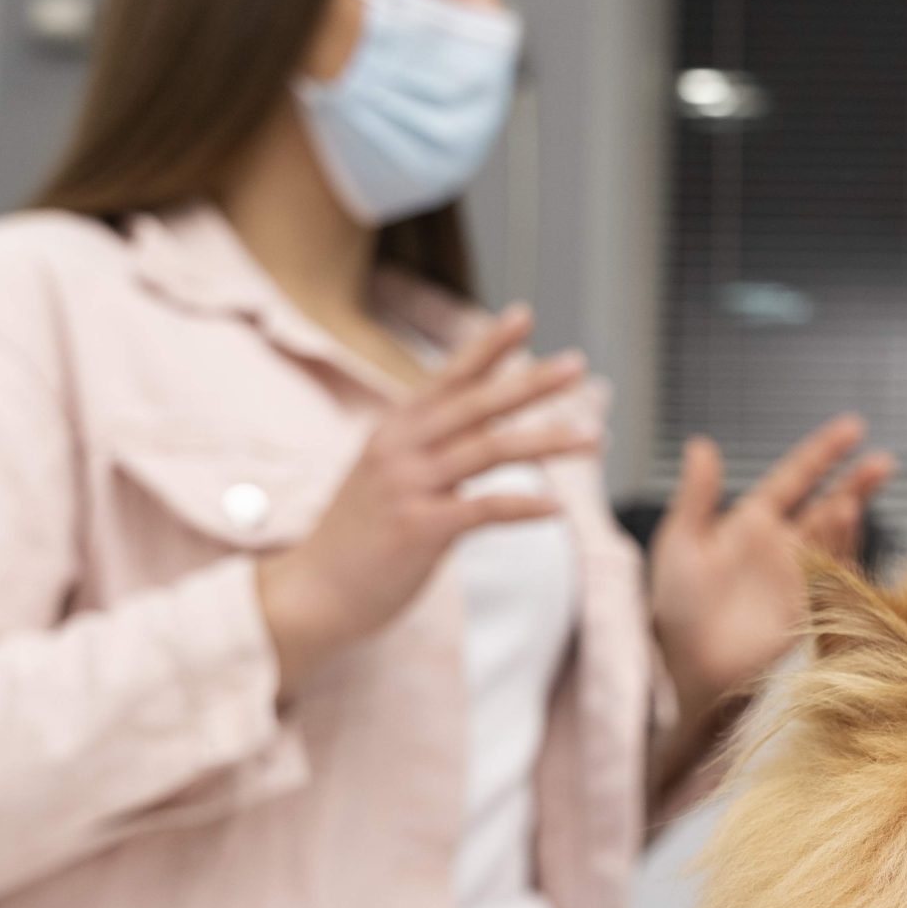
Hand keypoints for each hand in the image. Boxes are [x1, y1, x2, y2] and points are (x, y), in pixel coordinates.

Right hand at [255, 305, 598, 698]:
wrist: (312, 592)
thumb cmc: (358, 539)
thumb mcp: (387, 477)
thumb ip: (430, 451)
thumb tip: (484, 437)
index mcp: (395, 429)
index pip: (450, 377)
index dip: (488, 346)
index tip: (525, 315)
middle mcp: (400, 447)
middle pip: (477, 404)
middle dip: (532, 383)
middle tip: (579, 365)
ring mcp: (407, 486)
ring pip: (489, 450)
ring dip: (547, 442)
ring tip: (594, 438)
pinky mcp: (418, 528)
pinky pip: (484, 509)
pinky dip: (525, 506)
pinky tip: (559, 509)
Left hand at [649, 415, 895, 721]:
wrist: (682, 670)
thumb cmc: (673, 611)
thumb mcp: (680, 544)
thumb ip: (697, 496)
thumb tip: (700, 444)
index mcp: (752, 524)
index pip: (796, 478)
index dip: (824, 453)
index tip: (854, 428)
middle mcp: (782, 548)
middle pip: (828, 506)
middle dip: (857, 484)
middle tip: (884, 462)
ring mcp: (798, 579)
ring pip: (833, 539)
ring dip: (843, 519)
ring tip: (848, 503)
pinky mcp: (807, 610)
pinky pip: (834, 577)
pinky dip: (843, 556)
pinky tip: (843, 538)